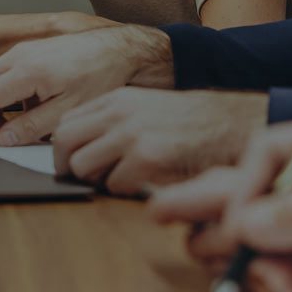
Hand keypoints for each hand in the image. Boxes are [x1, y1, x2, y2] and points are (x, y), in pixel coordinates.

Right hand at [0, 24, 173, 144]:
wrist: (122, 50)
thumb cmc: (102, 76)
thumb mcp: (70, 110)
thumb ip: (33, 126)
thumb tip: (5, 140)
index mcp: (27, 70)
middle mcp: (19, 55)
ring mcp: (23, 51)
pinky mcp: (31, 52)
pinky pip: (1, 72)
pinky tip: (15, 116)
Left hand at [51, 89, 266, 195]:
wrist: (229, 124)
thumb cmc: (188, 124)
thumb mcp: (144, 110)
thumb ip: (113, 123)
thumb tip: (78, 151)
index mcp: (116, 100)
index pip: (65, 124)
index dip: (63, 150)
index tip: (71, 164)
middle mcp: (118, 113)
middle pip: (63, 144)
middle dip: (68, 167)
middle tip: (85, 180)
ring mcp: (131, 134)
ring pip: (82, 166)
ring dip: (96, 181)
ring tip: (119, 180)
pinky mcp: (147, 157)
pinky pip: (113, 185)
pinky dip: (124, 191)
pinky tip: (144, 184)